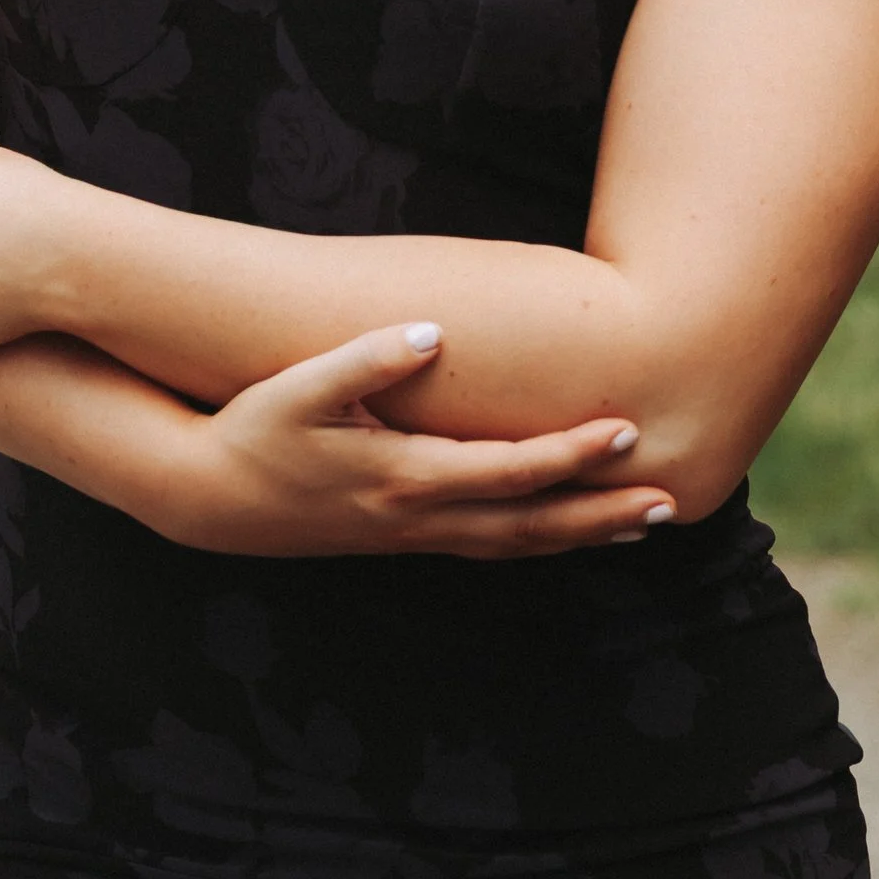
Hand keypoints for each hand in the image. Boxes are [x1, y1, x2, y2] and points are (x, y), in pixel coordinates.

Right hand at [161, 324, 674, 560]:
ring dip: (580, 534)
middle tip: (670, 500)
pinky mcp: (400, 535)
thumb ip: (367, 359)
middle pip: (530, 524)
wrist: (208, 498)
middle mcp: (418, 515)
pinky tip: (562, 531)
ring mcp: (411, 533)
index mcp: (404, 476)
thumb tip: (432, 332)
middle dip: (600, 512)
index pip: (509, 471)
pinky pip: (487, 546)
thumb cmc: (256, 430)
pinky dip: (536, 541)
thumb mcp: (302, 388)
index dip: (570, 455)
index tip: (626, 432)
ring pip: (514, 544)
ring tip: (641, 523)